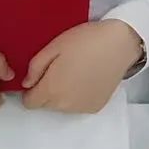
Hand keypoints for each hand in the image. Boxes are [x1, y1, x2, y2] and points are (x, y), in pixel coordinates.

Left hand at [22, 20, 141, 113]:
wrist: (120, 43)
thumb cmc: (85, 40)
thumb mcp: (54, 46)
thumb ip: (35, 67)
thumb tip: (27, 83)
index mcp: (51, 90)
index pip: (29, 103)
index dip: (31, 89)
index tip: (41, 75)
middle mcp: (64, 105)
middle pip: (46, 105)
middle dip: (47, 90)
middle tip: (61, 69)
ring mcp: (82, 108)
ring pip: (62, 106)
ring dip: (63, 94)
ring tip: (76, 72)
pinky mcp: (96, 106)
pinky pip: (78, 105)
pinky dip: (79, 96)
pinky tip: (88, 78)